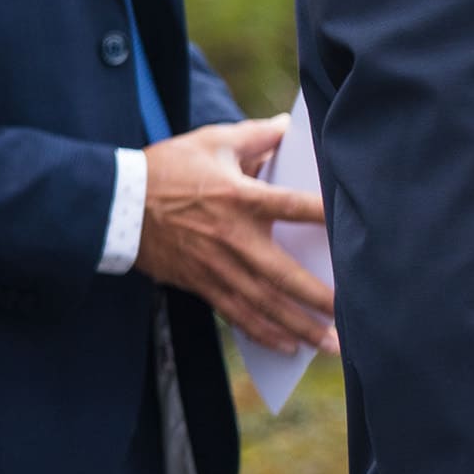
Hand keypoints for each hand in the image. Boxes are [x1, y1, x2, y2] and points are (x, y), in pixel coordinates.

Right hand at [136, 116, 335, 354]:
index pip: (294, 207)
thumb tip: (287, 126)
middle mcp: (233, 238)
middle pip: (284, 275)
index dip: (326, 216)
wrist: (116, 205)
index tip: (357, 228)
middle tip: (354, 317)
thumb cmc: (166, 168)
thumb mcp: (210, 142)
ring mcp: (217, 267)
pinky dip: (264, 333)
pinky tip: (289, 347)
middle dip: (320, 300)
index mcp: (239, 198)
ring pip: (264, 305)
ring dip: (299, 327)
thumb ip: (254, 136)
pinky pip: (237, 314)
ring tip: (332, 345)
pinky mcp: (201, 284)